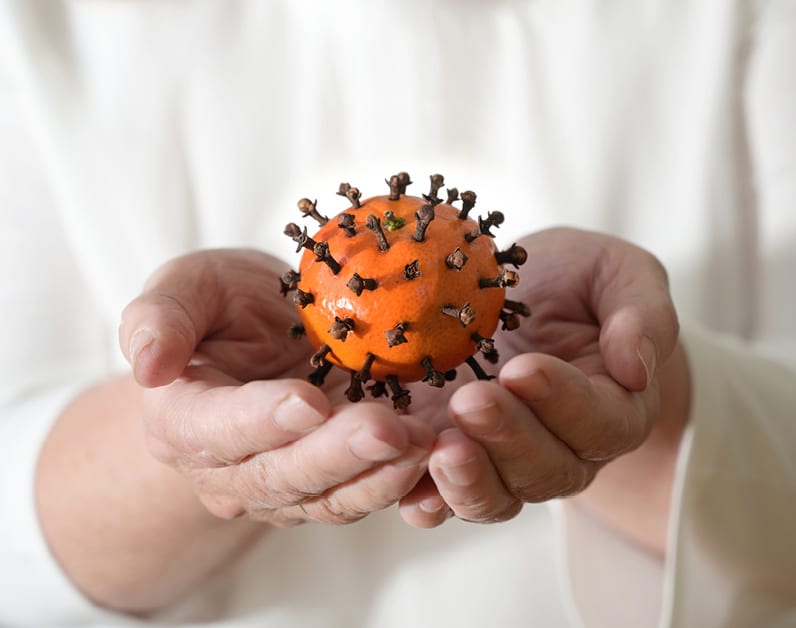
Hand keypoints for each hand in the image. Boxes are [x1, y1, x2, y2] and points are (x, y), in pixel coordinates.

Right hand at [120, 249, 433, 525]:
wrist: (258, 340)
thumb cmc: (222, 309)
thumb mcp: (187, 288)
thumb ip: (161, 317)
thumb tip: (147, 364)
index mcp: (186, 421)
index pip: (218, 430)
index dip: (261, 420)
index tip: (305, 402)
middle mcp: (232, 471)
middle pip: (282, 476)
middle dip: (335, 455)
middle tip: (384, 428)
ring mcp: (286, 485)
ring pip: (331, 496)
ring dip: (378, 475)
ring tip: (424, 445)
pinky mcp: (332, 484)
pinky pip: (366, 492)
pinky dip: (403, 481)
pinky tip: (438, 454)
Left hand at [399, 228, 686, 538]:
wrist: (530, 297)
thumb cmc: (578, 283)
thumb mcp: (618, 274)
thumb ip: (641, 313)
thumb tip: (635, 365)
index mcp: (613, 408)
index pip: (599, 421)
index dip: (564, 401)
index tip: (524, 369)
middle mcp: (564, 450)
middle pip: (545, 470)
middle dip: (507, 438)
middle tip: (471, 402)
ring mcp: (505, 461)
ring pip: (495, 496)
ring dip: (467, 479)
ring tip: (438, 449)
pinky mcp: (456, 458)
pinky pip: (443, 495)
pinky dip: (423, 495)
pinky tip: (400, 478)